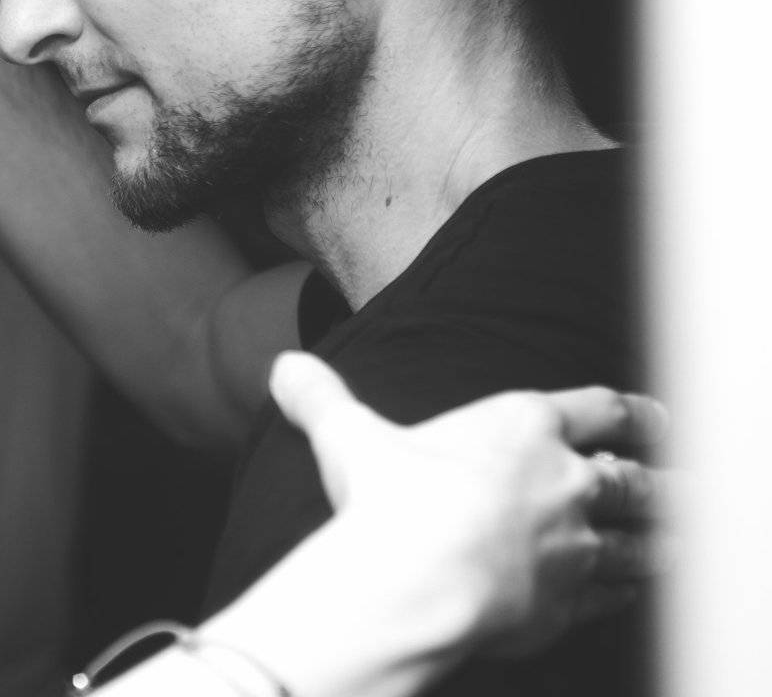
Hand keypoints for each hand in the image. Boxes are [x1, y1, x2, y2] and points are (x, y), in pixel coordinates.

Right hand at [270, 351, 667, 656]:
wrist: (416, 576)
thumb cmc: (390, 500)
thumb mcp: (350, 438)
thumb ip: (321, 399)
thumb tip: (282, 366)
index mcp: (522, 426)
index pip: (599, 410)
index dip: (632, 413)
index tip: (655, 418)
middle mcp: (564, 480)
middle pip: (637, 478)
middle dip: (663, 482)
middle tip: (685, 484)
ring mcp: (576, 544)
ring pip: (641, 538)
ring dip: (660, 539)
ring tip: (677, 541)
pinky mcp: (572, 600)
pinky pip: (616, 593)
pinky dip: (628, 589)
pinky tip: (632, 590)